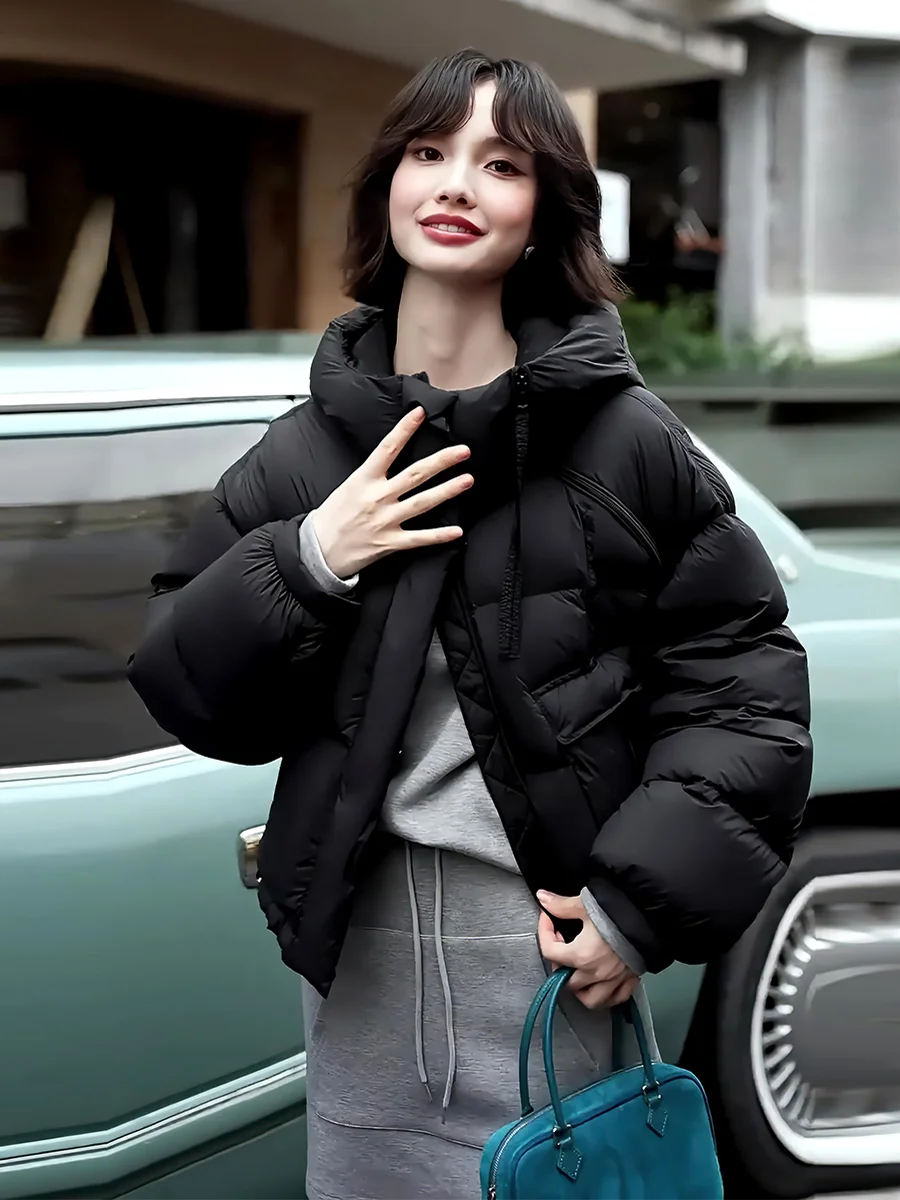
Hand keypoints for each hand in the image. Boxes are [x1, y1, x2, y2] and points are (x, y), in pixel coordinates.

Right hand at [311, 407, 472, 578]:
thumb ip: (374, 474)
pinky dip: (438, 535)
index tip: (420, 414)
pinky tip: (457, 531)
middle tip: (463, 451)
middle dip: (441, 461)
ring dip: (447, 491)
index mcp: (364, 479)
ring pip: (421, 503)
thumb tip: (396, 459)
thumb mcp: (348, 485)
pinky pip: (418, 538)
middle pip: (414, 475)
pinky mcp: (389, 543)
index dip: (404, 430)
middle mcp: (377, 497)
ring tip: (467, 480)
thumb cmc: (333, 516)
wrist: (318, 550)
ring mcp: (385, 521)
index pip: (387, 448)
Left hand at [536, 890, 638, 1009]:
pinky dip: (607, 995)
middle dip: (559, 964)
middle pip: (565, 981)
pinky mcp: (629, 980)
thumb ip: (561, 905)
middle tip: (561, 947)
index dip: (544, 932)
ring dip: (580, 990)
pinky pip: (615, 998)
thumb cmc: (619, 913)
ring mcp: (613, 980)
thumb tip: (543, 898)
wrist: (651, 919)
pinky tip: (603, 982)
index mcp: (580, 955)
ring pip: (590, 999)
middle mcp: (595, 973)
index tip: (548, 920)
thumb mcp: (585, 904)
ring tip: (578, 973)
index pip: (549, 951)